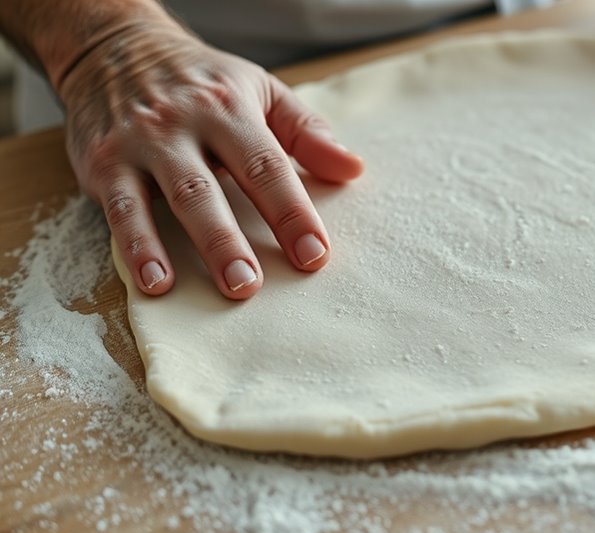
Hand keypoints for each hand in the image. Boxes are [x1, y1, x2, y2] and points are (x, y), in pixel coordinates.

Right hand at [60, 20, 363, 298]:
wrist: (113, 47)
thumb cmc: (203, 82)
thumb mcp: (260, 91)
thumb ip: (307, 133)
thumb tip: (353, 169)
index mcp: (229, 109)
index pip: (267, 166)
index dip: (292, 212)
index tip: (315, 254)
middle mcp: (183, 125)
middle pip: (214, 188)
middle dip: (236, 240)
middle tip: (258, 285)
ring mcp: (141, 145)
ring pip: (175, 199)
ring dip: (201, 246)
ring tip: (225, 287)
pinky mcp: (105, 165)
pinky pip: (122, 211)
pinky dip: (138, 248)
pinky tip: (156, 282)